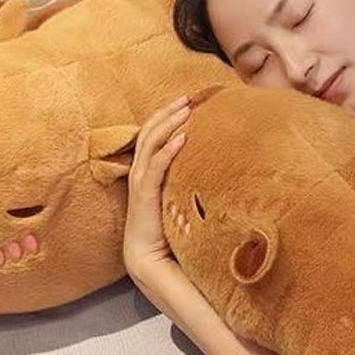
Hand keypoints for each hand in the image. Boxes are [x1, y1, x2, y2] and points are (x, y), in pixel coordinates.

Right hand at [122, 94, 189, 276]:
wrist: (149, 257)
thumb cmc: (166, 229)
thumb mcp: (177, 198)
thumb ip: (187, 182)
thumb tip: (213, 171)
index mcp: (146, 170)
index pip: (153, 134)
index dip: (166, 116)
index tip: (187, 102)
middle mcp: (140, 171)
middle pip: (150, 131)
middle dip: (168, 112)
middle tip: (188, 97)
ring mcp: (140, 181)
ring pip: (150, 142)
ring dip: (169, 123)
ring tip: (185, 109)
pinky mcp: (145, 194)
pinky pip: (156, 166)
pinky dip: (168, 150)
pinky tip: (183, 139)